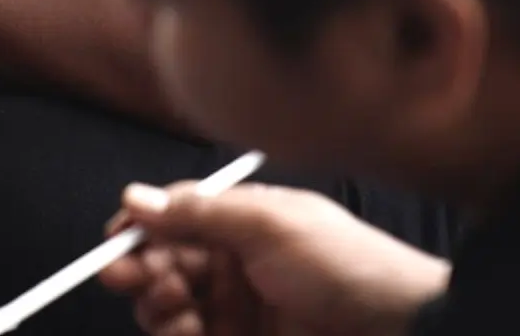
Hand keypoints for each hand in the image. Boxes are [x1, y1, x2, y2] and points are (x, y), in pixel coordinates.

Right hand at [104, 182, 448, 335]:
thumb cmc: (348, 266)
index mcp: (243, 222)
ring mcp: (238, 311)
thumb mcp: (270, 225)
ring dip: (156, 306)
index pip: (175, 217)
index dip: (142, 228)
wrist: (404, 331)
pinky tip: (184, 330)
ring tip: (172, 304)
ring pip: (169, 308)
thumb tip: (133, 197)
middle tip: (125, 276)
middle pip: (163, 263)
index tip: (115, 241)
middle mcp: (235, 265)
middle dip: (140, 268)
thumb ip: (198, 212)